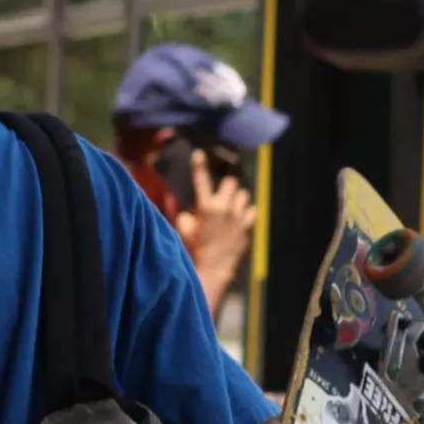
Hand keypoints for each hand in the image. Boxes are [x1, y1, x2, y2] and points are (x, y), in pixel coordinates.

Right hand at [174, 147, 255, 309]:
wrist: (213, 271)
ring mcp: (239, 218)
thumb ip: (178, 211)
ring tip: (230, 207)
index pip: (201, 179)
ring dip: (237, 198)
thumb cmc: (194, 250)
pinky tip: (239, 218)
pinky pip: (253, 210)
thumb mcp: (181, 230)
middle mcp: (224, 209)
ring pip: (244, 194)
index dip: (199, 164)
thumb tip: (171, 198)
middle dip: (226, 184)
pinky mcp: (248, 227)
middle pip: (231, 182)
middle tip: (221, 192)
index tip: (199, 153)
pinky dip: (247, 211)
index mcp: (205, 208)